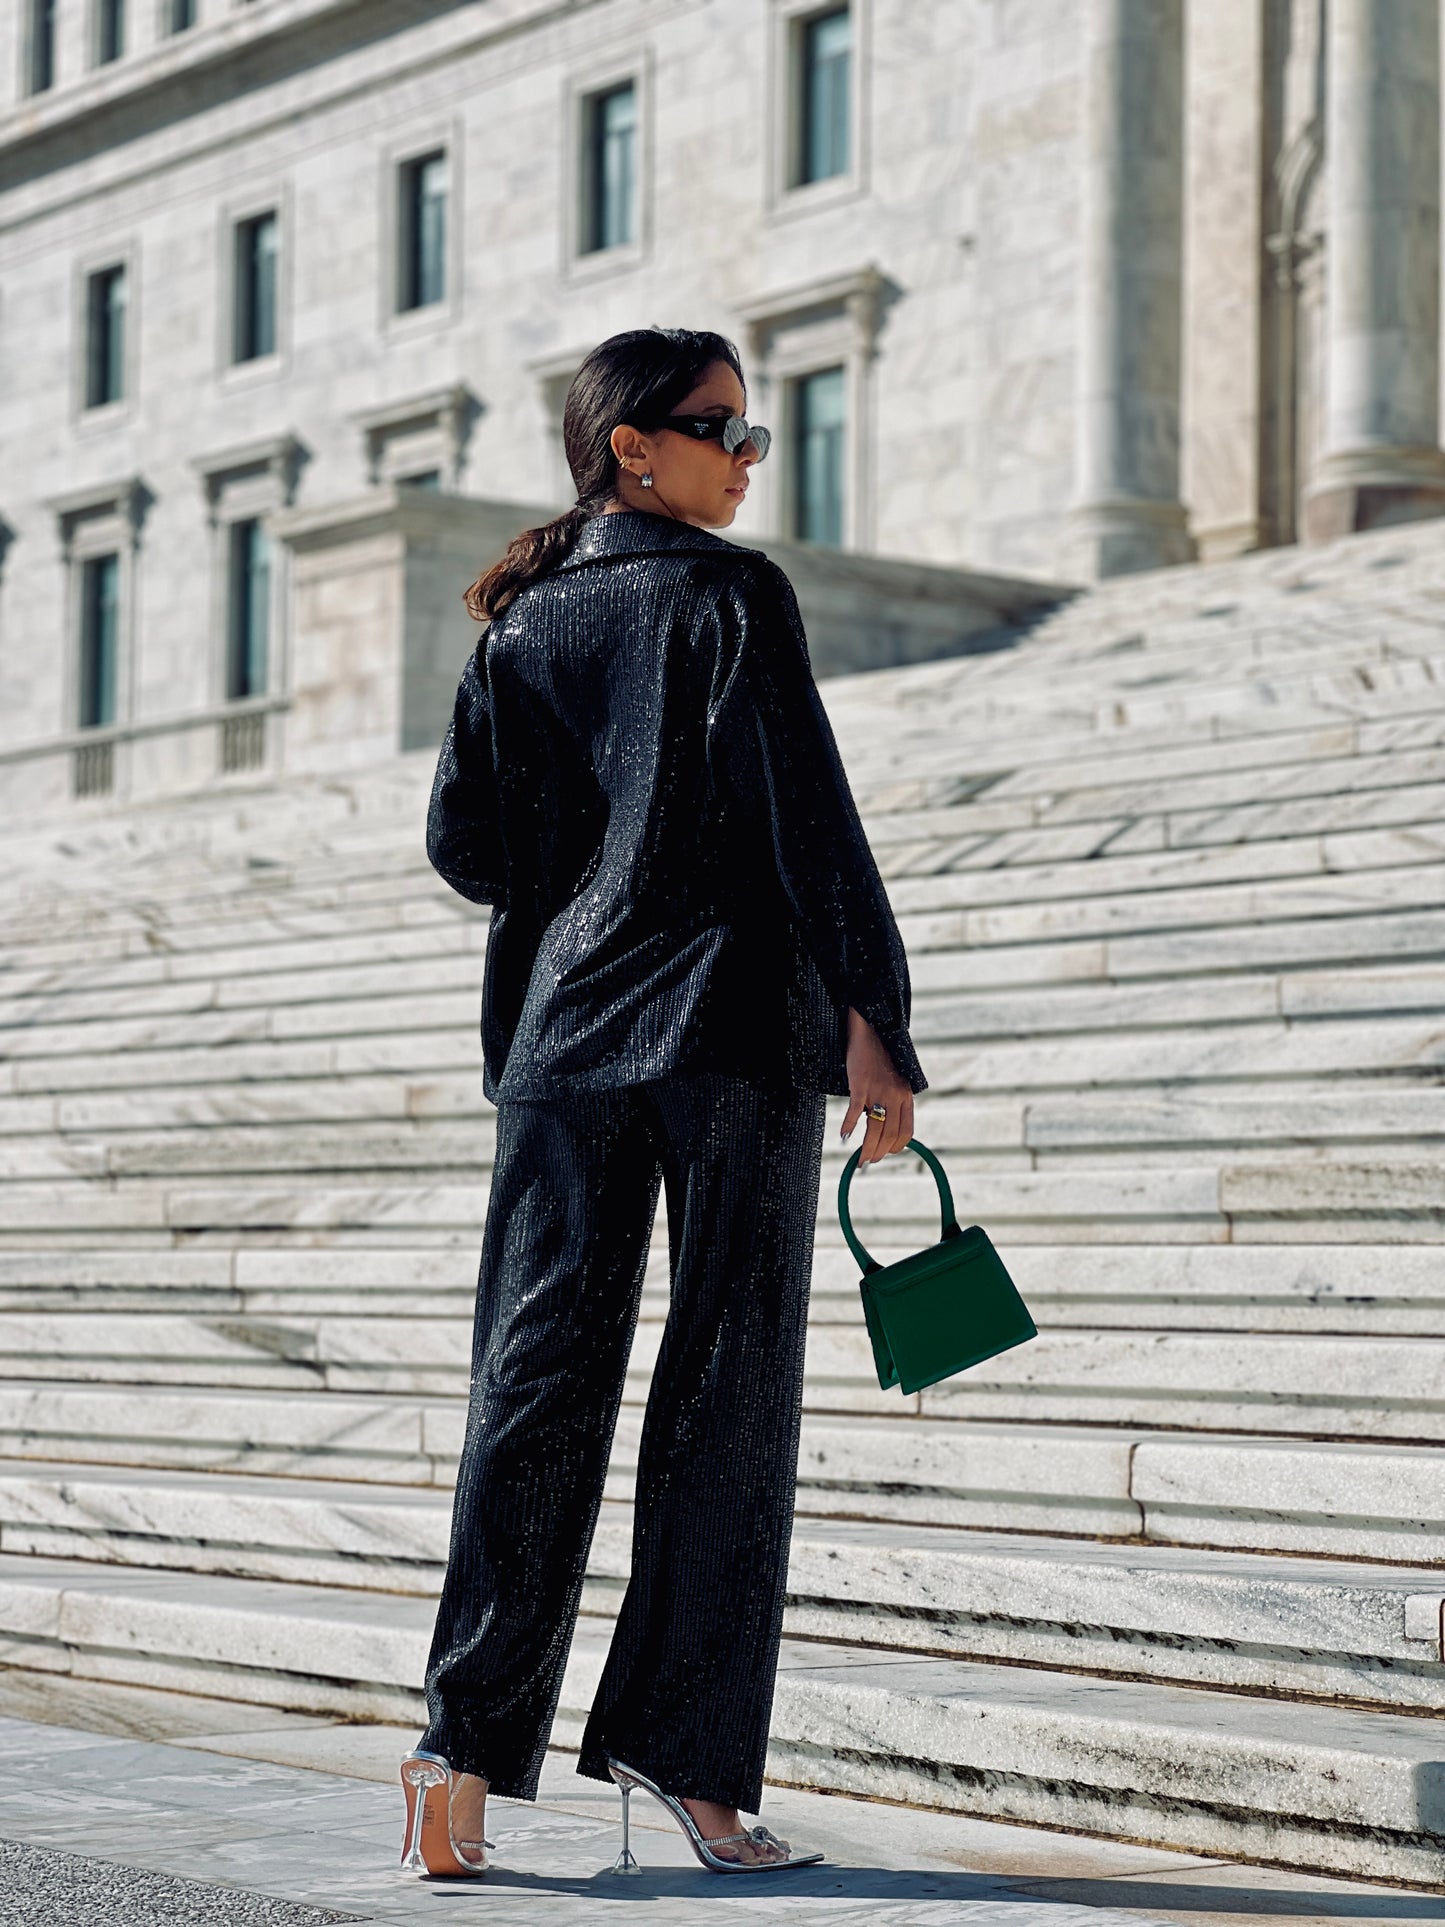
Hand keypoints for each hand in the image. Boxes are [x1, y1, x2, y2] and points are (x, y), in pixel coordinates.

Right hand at [839, 1007, 913, 1162]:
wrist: (870, 1034)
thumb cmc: (880, 1060)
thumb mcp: (896, 1082)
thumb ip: (895, 1103)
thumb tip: (887, 1128)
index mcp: (906, 1096)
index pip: (906, 1131)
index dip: (896, 1147)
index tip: (886, 1153)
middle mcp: (896, 1095)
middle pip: (890, 1134)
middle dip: (880, 1152)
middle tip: (869, 1161)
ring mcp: (878, 1091)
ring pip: (875, 1128)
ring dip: (867, 1148)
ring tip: (860, 1159)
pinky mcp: (861, 1085)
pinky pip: (855, 1112)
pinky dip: (848, 1126)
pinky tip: (843, 1136)